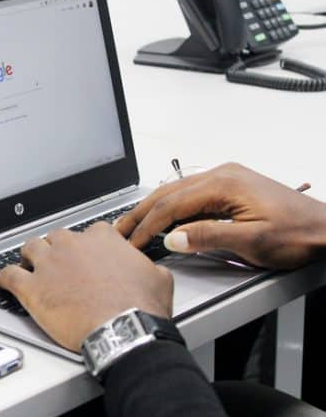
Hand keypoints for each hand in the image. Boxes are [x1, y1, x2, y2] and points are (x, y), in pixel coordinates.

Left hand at [0, 224, 172, 351]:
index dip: (88, 245)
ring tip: (30, 266)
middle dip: (57, 249)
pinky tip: (3, 281)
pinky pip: (8, 275)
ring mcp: (48, 265)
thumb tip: (150, 269)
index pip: (90, 231)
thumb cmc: (140, 307)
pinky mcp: (31, 288)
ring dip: (29, 256)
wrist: (124, 331)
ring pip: (29, 248)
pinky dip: (3, 277)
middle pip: (56, 237)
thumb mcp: (158, 278)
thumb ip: (147, 266)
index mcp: (102, 238)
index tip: (88, 255)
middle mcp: (71, 245)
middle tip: (59, 264)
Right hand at [115, 162, 325, 269]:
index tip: (132, 241)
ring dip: (152, 210)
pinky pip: (189, 195)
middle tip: (119, 231)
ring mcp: (225, 179)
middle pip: (167, 192)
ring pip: (175, 192)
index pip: (172, 203)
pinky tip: (161, 220)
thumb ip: (208, 237)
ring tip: (132, 226)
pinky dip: (169, 208)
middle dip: (140, 213)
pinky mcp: (229, 188)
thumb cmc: (299, 234)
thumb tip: (172, 237)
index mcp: (224, 183)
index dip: (148, 224)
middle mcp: (222, 175)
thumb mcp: (253, 240)